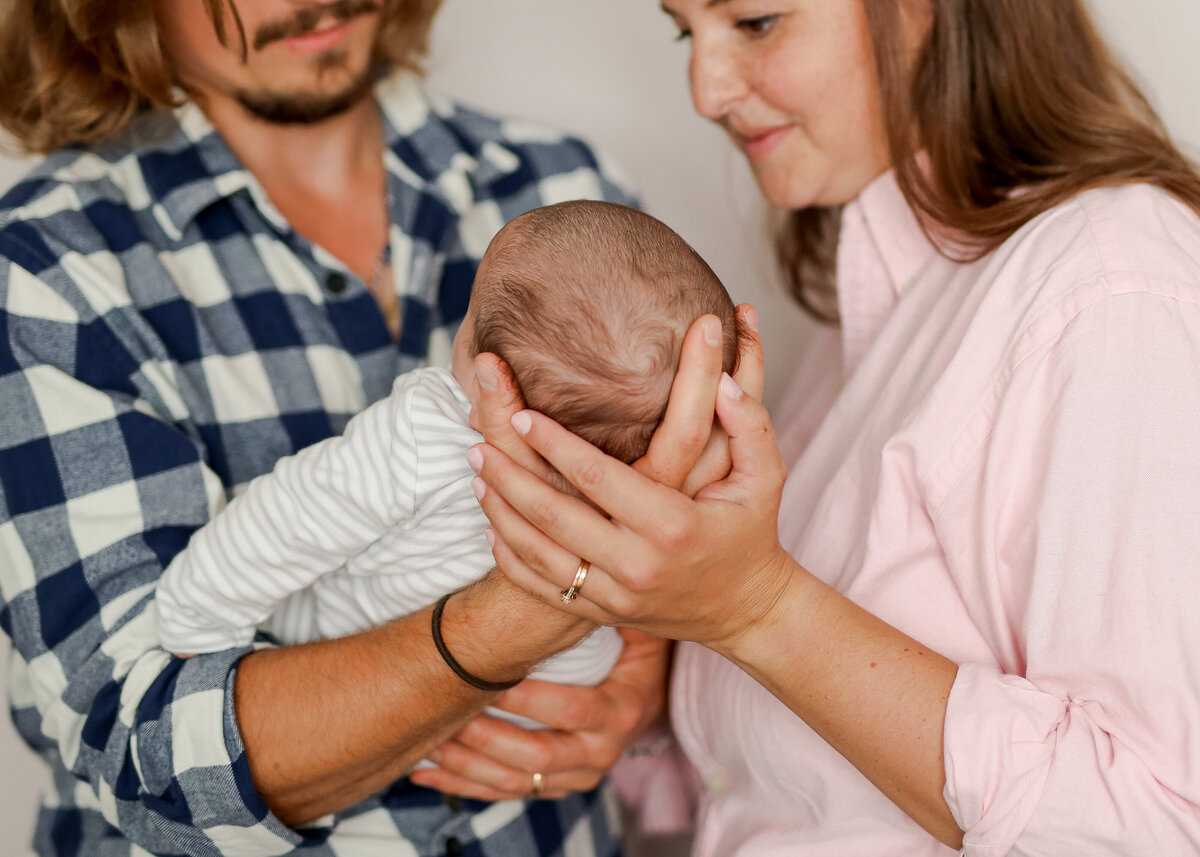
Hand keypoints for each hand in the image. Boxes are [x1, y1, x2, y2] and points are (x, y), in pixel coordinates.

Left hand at [409, 629, 669, 799]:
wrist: (649, 699)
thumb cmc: (635, 654)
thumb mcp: (636, 629)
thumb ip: (612, 609)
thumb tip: (585, 581)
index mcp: (620, 712)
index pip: (571, 712)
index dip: (528, 699)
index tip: (489, 679)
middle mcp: (601, 752)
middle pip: (537, 756)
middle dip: (487, 736)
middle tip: (449, 710)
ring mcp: (577, 775)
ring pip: (517, 782)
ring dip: (467, 765)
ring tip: (430, 741)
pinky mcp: (555, 787)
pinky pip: (506, 794)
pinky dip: (462, 786)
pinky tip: (425, 773)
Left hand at [469, 309, 791, 650]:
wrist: (748, 611)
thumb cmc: (753, 532)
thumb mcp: (765, 477)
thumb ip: (750, 424)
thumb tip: (726, 383)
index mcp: (673, 524)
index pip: (597, 478)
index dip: (554, 444)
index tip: (520, 413)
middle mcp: (639, 565)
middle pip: (554, 515)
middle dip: (510, 476)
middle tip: (477, 441)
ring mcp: (618, 595)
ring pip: (538, 555)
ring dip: (500, 512)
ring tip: (476, 473)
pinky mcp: (605, 614)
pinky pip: (544, 589)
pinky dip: (511, 558)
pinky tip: (492, 525)